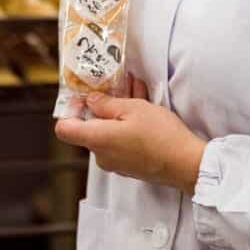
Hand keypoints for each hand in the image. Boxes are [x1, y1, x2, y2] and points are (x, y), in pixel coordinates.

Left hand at [55, 91, 205, 195]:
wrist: (185, 163)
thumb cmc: (160, 135)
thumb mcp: (132, 108)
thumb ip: (106, 103)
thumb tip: (91, 101)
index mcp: (97, 140)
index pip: (64, 129)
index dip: (70, 111)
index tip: (84, 98)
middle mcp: (101, 155)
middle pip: (90, 127)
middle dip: (104, 105)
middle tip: (118, 85)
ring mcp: (116, 162)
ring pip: (109, 131)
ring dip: (120, 111)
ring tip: (136, 89)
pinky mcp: (130, 165)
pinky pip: (121, 141)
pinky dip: (128, 125)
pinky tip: (144, 107)